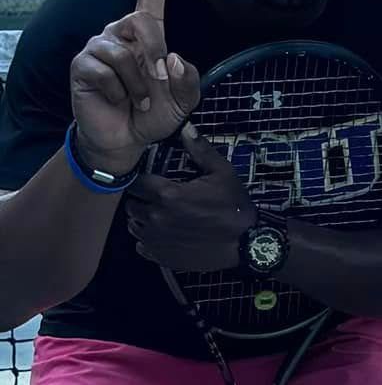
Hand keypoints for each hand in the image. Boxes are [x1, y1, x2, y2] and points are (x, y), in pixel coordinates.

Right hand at [68, 0, 200, 175]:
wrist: (126, 139)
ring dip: (140, 83)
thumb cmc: (155, 112)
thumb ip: (189, 78)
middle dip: (157, 55)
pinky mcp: (82, 63)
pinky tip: (117, 100)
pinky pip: (106, 70)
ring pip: (126, 52)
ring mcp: (99, 44)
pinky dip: (120, 92)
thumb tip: (172, 56)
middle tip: (159, 83)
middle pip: (144, 21)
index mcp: (148, 30)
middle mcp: (121, 30)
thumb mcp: (185, 98)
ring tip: (139, 100)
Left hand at [125, 128, 254, 270]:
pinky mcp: (161, 257)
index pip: (136, 182)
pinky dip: (147, 240)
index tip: (149, 178)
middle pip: (131, 204)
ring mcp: (156, 240)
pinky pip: (141, 246)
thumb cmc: (234, 206)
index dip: (140, 178)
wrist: (246, 244)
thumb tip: (185, 127)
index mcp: (167, 194)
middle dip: (140, 198)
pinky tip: (163, 234)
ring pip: (134, 225)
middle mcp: (155, 217)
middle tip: (155, 196)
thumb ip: (200, 151)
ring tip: (158, 215)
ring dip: (141, 218)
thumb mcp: (223, 173)